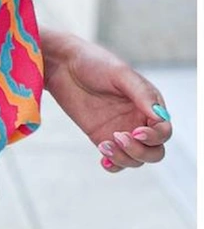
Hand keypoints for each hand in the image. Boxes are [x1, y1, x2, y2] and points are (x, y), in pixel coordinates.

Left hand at [42, 31, 171, 173]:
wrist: (63, 66)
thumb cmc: (94, 63)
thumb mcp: (120, 74)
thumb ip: (142, 94)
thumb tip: (159, 116)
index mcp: (149, 104)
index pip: (163, 131)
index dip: (154, 137)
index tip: (135, 131)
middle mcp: (138, 120)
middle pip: (154, 151)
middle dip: (141, 151)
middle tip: (118, 137)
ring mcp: (121, 131)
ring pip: (136, 159)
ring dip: (124, 158)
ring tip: (104, 145)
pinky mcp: (102, 138)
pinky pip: (115, 160)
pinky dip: (114, 165)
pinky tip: (103, 159)